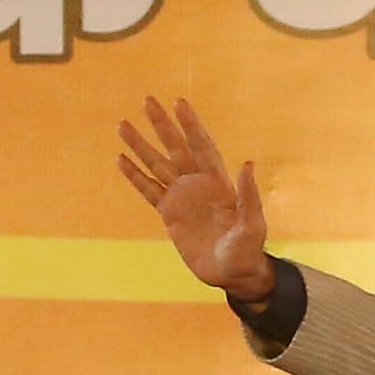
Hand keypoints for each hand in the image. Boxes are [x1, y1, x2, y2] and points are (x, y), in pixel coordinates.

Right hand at [117, 97, 274, 298]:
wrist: (233, 274)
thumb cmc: (248, 250)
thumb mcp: (252, 225)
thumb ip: (249, 196)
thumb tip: (248, 164)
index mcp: (218, 182)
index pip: (202, 146)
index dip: (191, 125)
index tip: (179, 102)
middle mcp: (198, 185)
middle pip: (176, 148)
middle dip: (162, 125)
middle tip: (147, 100)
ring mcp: (182, 198)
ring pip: (157, 165)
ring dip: (141, 145)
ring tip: (123, 124)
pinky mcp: (170, 215)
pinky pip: (149, 190)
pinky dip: (135, 176)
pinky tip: (121, 159)